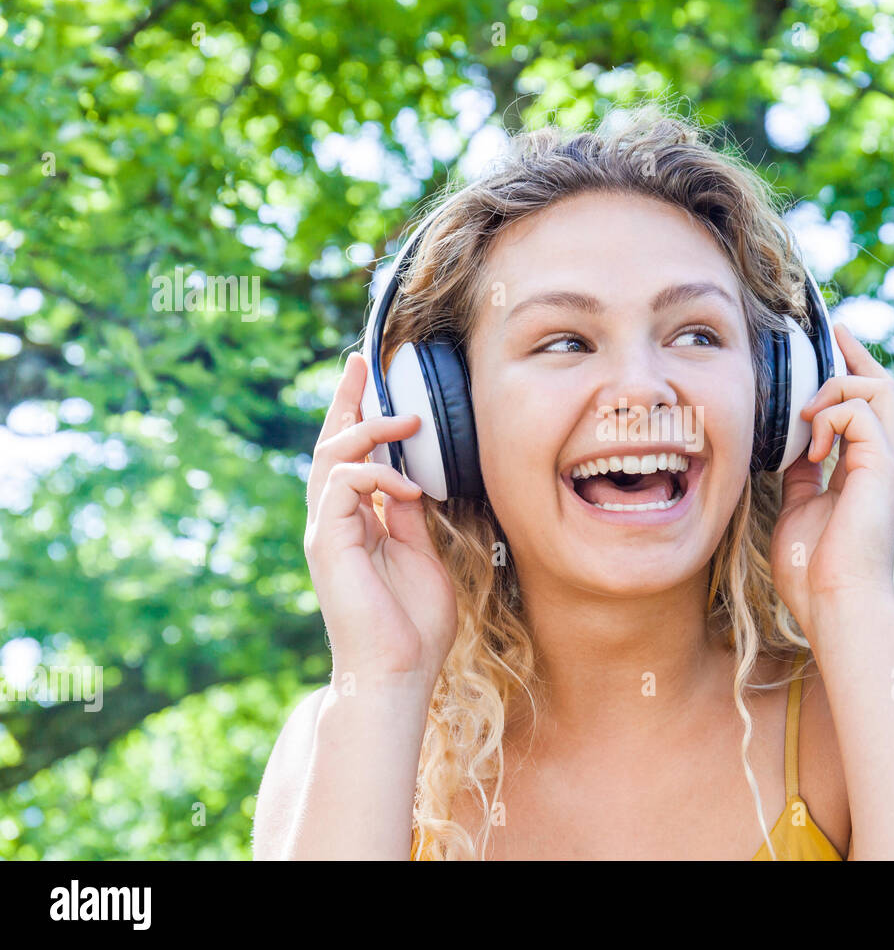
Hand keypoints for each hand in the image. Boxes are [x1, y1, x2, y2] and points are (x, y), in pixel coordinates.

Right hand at [303, 352, 457, 690]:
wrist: (399, 673)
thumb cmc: (414, 628)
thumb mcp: (422, 557)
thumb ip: (410, 519)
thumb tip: (414, 482)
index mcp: (356, 526)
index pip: (352, 460)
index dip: (359, 418)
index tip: (371, 380)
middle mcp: (334, 524)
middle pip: (331, 448)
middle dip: (347, 402)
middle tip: (362, 364)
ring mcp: (327, 533)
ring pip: (333, 459)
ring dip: (370, 432)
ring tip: (408, 422)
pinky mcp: (328, 544)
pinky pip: (343, 486)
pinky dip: (377, 477)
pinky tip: (410, 490)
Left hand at [770, 323, 893, 640]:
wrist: (836, 604)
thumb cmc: (814, 573)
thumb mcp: (799, 511)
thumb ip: (800, 477)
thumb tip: (789, 451)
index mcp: (865, 474)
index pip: (867, 411)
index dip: (851, 374)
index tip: (834, 344)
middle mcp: (883, 463)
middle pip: (888, 389)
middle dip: (860, 357)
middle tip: (834, 335)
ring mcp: (887, 463)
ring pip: (883, 388)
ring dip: (839, 388)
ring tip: (809, 416)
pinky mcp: (883, 466)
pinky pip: (861, 411)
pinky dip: (831, 416)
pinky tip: (812, 448)